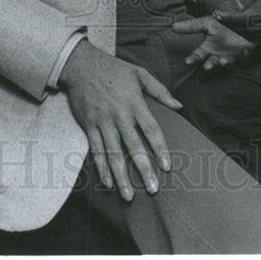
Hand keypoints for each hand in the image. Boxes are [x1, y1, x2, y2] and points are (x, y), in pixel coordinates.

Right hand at [58, 40, 181, 200]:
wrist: (81, 64)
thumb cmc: (114, 69)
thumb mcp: (140, 73)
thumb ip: (160, 91)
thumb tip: (179, 106)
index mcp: (135, 103)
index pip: (151, 129)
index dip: (160, 149)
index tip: (167, 166)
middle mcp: (119, 115)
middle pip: (133, 146)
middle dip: (144, 169)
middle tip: (152, 189)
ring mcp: (103, 122)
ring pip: (113, 154)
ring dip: (121, 176)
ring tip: (129, 196)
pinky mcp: (89, 125)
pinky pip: (96, 150)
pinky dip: (101, 167)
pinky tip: (108, 182)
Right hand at [172, 14, 255, 69]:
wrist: (243, 25)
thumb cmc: (222, 26)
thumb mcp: (207, 23)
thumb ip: (191, 26)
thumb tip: (173, 26)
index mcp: (209, 48)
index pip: (198, 55)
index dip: (193, 59)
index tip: (188, 62)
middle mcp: (218, 55)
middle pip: (212, 63)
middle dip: (209, 65)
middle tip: (207, 67)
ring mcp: (232, 56)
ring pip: (228, 64)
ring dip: (225, 63)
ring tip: (224, 61)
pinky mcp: (245, 55)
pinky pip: (246, 58)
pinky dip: (246, 55)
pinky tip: (245, 50)